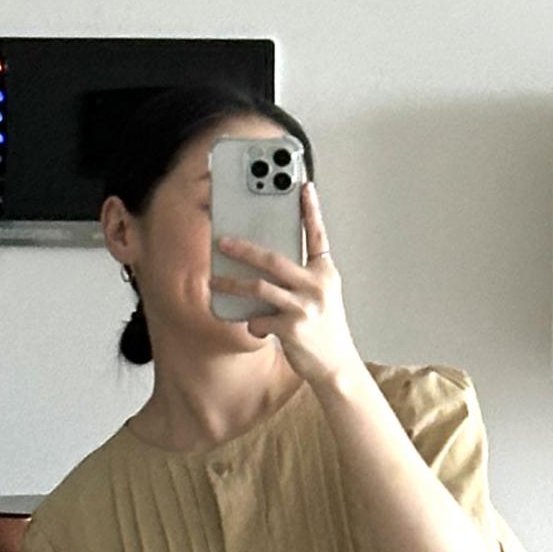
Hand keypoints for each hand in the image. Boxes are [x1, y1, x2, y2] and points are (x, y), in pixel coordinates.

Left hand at [210, 181, 361, 389]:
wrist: (336, 366)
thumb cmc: (324, 329)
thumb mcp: (321, 297)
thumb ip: (301, 278)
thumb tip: (263, 266)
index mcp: (325, 273)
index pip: (317, 235)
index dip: (311, 209)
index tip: (303, 185)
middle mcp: (317, 286)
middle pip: (273, 259)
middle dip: (244, 249)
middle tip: (222, 242)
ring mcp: (305, 307)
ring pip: (259, 288)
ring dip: (232, 285)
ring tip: (216, 282)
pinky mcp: (292, 329)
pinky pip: (259, 319)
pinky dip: (252, 324)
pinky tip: (254, 327)